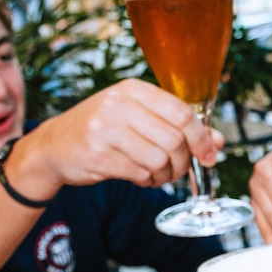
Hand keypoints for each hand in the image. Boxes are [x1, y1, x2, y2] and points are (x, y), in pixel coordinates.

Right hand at [15, 79, 221, 190]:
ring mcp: (105, 129)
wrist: (54, 146)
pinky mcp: (97, 154)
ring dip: (165, 175)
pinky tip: (140, 177)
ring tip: (158, 175)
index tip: (209, 154)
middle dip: (183, 162)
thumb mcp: (139, 118)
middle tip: (178, 170)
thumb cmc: (102, 130)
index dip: (201, 137)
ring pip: (159, 160)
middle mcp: (119, 104)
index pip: (182, 111)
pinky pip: (140, 174)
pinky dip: (148, 181)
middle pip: (174, 139)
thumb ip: (177, 127)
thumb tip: (217, 142)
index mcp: (133, 90)